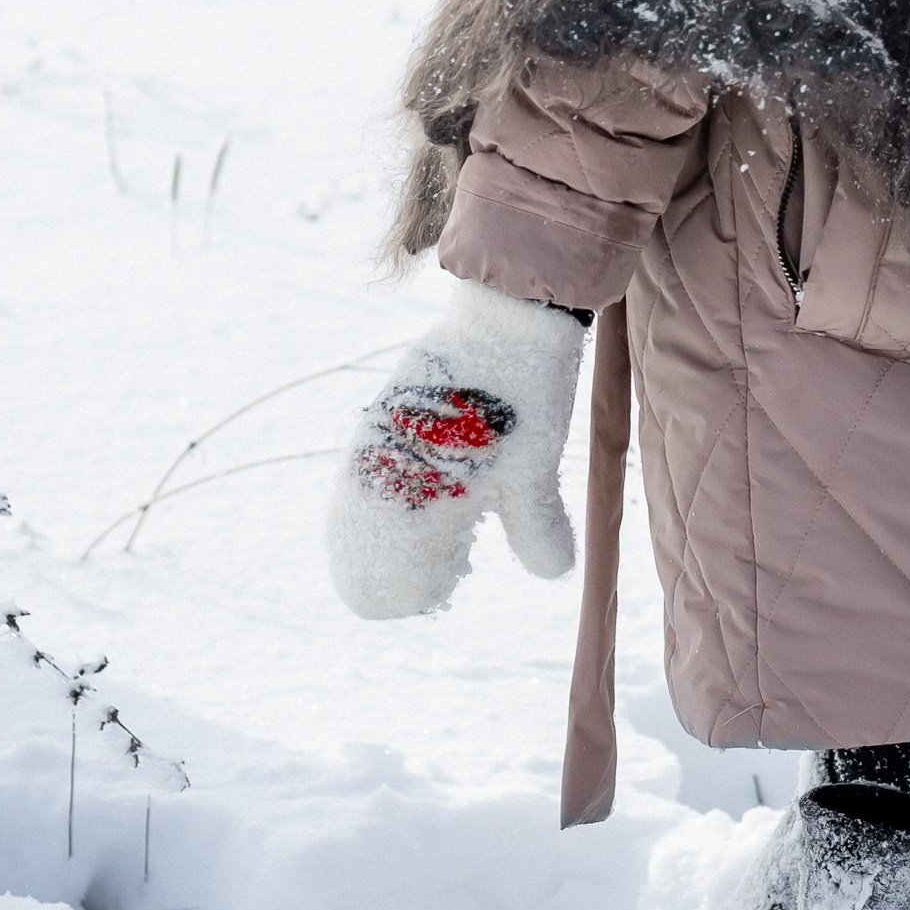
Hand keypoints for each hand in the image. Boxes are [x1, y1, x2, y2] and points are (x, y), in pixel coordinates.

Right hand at [328, 280, 583, 616]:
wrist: (506, 316)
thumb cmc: (523, 397)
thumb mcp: (534, 470)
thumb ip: (535, 526)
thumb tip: (554, 573)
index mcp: (407, 498)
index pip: (373, 586)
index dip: (410, 593)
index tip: (450, 575)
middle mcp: (377, 472)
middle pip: (355, 552)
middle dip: (396, 567)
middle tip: (448, 556)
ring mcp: (376, 441)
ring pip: (359, 512)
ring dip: (391, 530)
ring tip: (445, 523)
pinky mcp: (385, 417)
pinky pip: (368, 473)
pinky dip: (392, 495)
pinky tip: (433, 489)